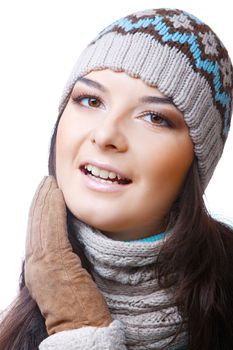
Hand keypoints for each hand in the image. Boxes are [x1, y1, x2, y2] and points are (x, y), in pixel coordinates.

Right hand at [25, 175, 111, 334]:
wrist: (81, 328)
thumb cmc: (79, 303)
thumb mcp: (67, 274)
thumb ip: (64, 255)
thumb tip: (71, 232)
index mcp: (37, 266)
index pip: (35, 231)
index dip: (39, 210)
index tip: (45, 193)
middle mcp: (35, 263)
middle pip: (35, 224)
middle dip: (40, 200)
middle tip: (46, 181)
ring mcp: (42, 263)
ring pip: (41, 223)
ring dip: (46, 200)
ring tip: (50, 183)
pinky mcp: (55, 262)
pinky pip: (52, 229)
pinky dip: (53, 210)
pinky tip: (57, 196)